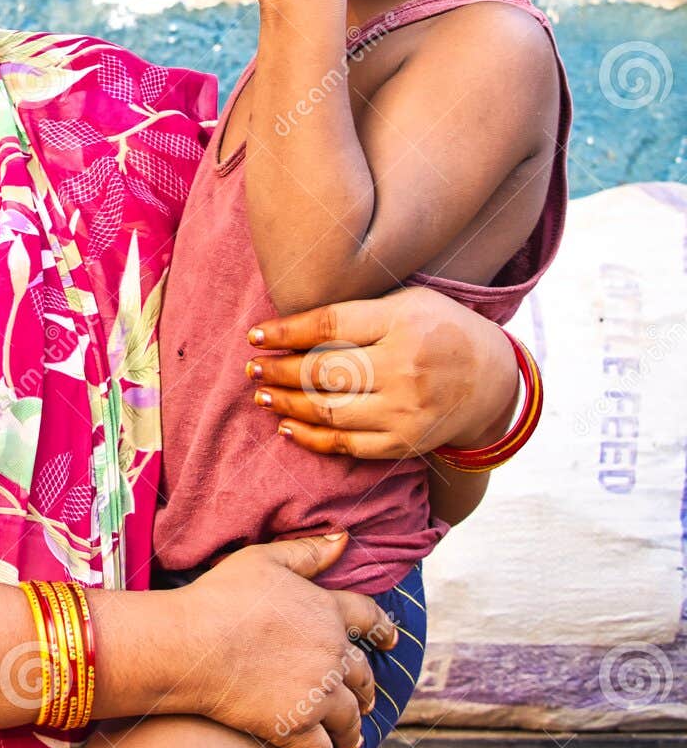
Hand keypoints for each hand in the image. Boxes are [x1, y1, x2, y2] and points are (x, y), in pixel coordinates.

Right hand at [170, 532, 397, 747]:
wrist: (192, 644)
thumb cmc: (221, 597)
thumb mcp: (264, 560)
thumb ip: (307, 552)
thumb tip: (345, 538)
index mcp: (327, 612)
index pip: (369, 618)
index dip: (383, 628)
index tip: (391, 640)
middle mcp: (331, 655)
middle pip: (363, 674)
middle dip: (367, 688)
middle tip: (367, 699)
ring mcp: (317, 693)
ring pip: (347, 717)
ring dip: (352, 730)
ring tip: (350, 739)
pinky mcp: (296, 726)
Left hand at [244, 286, 521, 458]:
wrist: (495, 382)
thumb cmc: (441, 330)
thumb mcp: (410, 301)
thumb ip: (358, 311)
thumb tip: (290, 323)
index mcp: (402, 323)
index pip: (329, 326)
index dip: (285, 332)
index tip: (256, 336)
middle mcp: (403, 368)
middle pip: (323, 371)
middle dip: (278, 371)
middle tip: (253, 369)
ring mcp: (404, 410)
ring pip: (328, 411)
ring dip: (286, 404)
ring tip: (262, 395)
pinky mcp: (404, 442)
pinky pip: (346, 445)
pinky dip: (310, 438)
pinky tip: (286, 426)